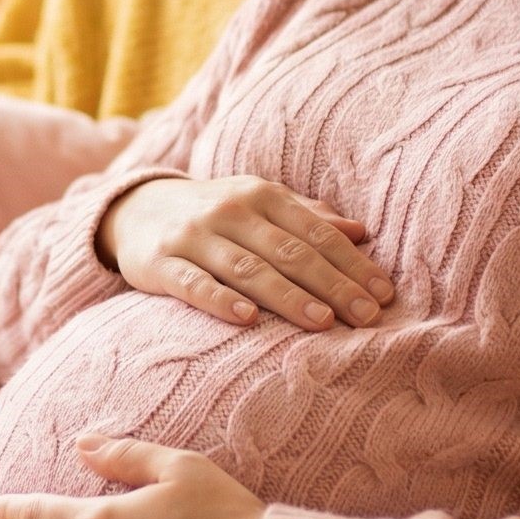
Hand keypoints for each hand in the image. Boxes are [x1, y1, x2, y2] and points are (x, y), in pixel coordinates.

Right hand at [98, 174, 395, 330]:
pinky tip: (248, 319)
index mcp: (261, 195)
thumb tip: (362, 233)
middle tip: (366, 317)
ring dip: (288, 297)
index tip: (383, 295)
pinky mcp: (161, 263)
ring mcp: (194, 236)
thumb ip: (307, 218)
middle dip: (332, 286)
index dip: (352, 264)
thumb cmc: (214, 214)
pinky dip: (221, 300)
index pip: (316, 232)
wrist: (136, 209)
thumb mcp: (259, 205)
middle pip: (290, 252)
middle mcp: (230, 211)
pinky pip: (194, 284)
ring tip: (322, 323)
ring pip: (248, 269)